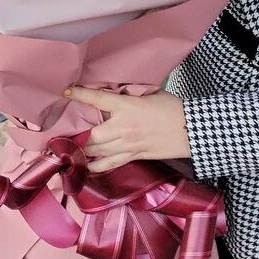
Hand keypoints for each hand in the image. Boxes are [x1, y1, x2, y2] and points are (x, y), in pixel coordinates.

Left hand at [65, 87, 191, 170]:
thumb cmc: (173, 108)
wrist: (192, 130)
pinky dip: (97, 167)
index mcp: (128, 106)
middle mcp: (124, 127)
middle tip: (71, 133)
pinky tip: (87, 167)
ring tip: (73, 150)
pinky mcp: (135, 156)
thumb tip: (116, 91)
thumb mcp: (150, 93)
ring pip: (99, 151)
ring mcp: (129, 144)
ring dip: (84, 151)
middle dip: (80, 135)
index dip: (80, 95)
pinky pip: (111, 164)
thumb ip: (131, 94)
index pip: (98, 99)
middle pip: (94, 135)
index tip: (67, 91)